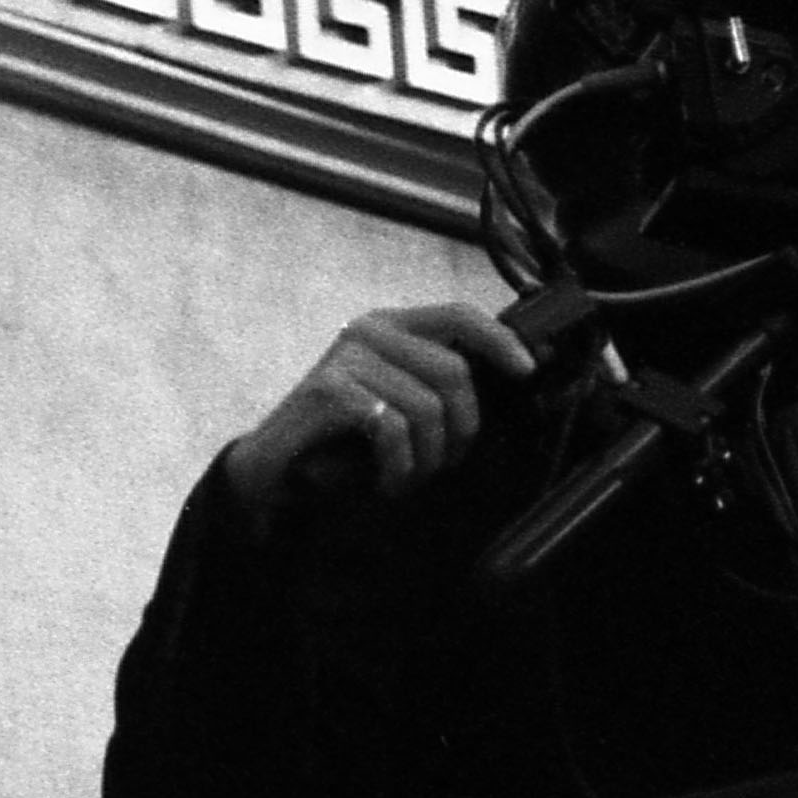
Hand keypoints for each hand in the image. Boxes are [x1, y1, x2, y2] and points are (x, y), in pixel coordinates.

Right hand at [224, 296, 532, 517]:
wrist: (271, 473)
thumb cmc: (341, 444)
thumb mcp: (396, 404)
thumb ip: (436, 385)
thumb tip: (507, 379)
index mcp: (389, 326)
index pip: (459, 314)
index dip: (500, 341)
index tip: (526, 371)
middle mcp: (368, 331)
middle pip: (454, 372)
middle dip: (460, 430)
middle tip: (442, 465)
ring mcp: (346, 358)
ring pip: (427, 408)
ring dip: (427, 459)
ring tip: (407, 479)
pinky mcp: (329, 391)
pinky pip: (393, 429)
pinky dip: (398, 466)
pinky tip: (386, 482)